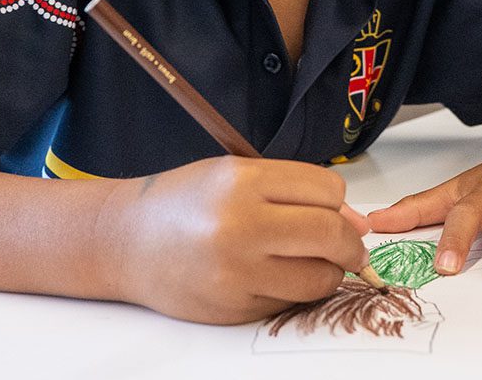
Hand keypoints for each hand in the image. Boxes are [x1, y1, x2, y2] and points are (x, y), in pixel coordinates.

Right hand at [97, 157, 369, 323]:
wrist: (127, 241)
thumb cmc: (184, 202)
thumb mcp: (235, 175)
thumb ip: (292, 190)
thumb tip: (353, 219)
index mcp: (243, 181)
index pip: (327, 190)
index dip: (339, 201)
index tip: (335, 209)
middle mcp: (241, 224)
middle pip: (330, 234)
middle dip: (349, 243)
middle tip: (347, 245)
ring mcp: (238, 271)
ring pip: (320, 277)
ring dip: (328, 272)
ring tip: (310, 261)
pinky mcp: (235, 307)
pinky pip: (291, 301)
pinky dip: (296, 291)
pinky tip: (274, 275)